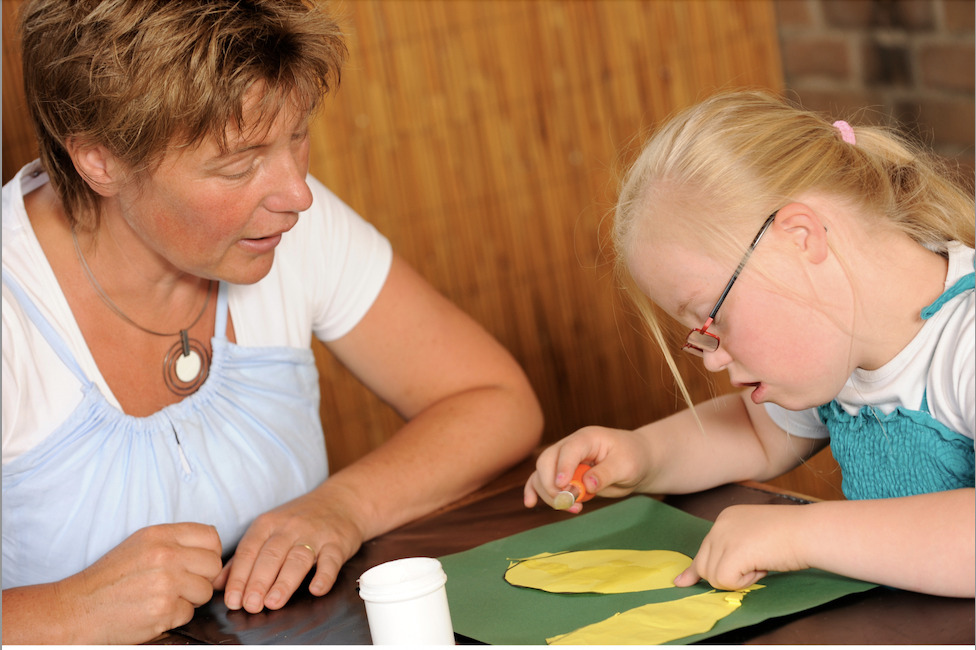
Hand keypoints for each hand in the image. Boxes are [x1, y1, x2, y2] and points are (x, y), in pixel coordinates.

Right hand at [13, 523, 222, 644]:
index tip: (197, 563)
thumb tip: (210, 546)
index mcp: (160, 535)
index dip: (209, 553)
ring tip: (164, 597)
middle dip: (202, 578)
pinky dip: (175, 616)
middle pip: (213, 565)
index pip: (211, 537)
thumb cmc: (109, 579)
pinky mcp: (164, 610)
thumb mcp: (140, 544)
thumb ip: (174, 541)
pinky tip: (154, 611)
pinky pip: (189, 613)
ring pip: (205, 591)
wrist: (77, 609)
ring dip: (190, 599)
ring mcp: (166, 583)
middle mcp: (166, 555)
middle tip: (181, 585)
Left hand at [217, 488, 363, 612]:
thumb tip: (219, 584)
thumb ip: (244, 556)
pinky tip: (316, 589)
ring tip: (273, 602)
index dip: (238, 576)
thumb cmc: (301, 519)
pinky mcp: (337, 543)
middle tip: (250, 605)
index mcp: (268, 524)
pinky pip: (331, 560)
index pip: (248, 551)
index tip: (233, 600)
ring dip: (284, 582)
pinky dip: (324, 575)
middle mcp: (290, 527)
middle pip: (271, 555)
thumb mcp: (269, 529)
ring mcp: (315, 534)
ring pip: (297, 559)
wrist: (342, 501)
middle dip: (258, 582)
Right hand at [522, 426, 652, 512]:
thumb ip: (606, 474)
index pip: (569, 449)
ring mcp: (563, 460)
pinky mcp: (563, 474)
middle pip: (547, 461)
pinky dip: (535, 491)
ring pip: (542, 474)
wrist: (636, 460)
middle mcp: (570, 446)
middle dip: (552, 485)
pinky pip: (542, 480)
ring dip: (549, 494)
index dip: (563, 467)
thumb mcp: (626, 466)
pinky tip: (529, 503)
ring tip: (573, 508)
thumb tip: (587, 486)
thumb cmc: (633, 458)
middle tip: (570, 503)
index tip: (563, 487)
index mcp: (587, 438)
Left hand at [674, 504, 810, 590]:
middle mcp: (719, 524)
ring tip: (762, 562)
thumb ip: (729, 553)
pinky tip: (762, 566)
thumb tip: (692, 578)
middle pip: (703, 565)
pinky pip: (725, 581)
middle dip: (726, 574)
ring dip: (738, 579)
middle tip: (756, 564)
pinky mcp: (732, 552)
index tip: (684, 582)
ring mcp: (724, 536)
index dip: (701, 569)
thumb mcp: (754, 539)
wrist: (810, 531)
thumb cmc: (792, 536)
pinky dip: (744, 582)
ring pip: (712, 576)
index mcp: (725, 518)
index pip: (704, 550)